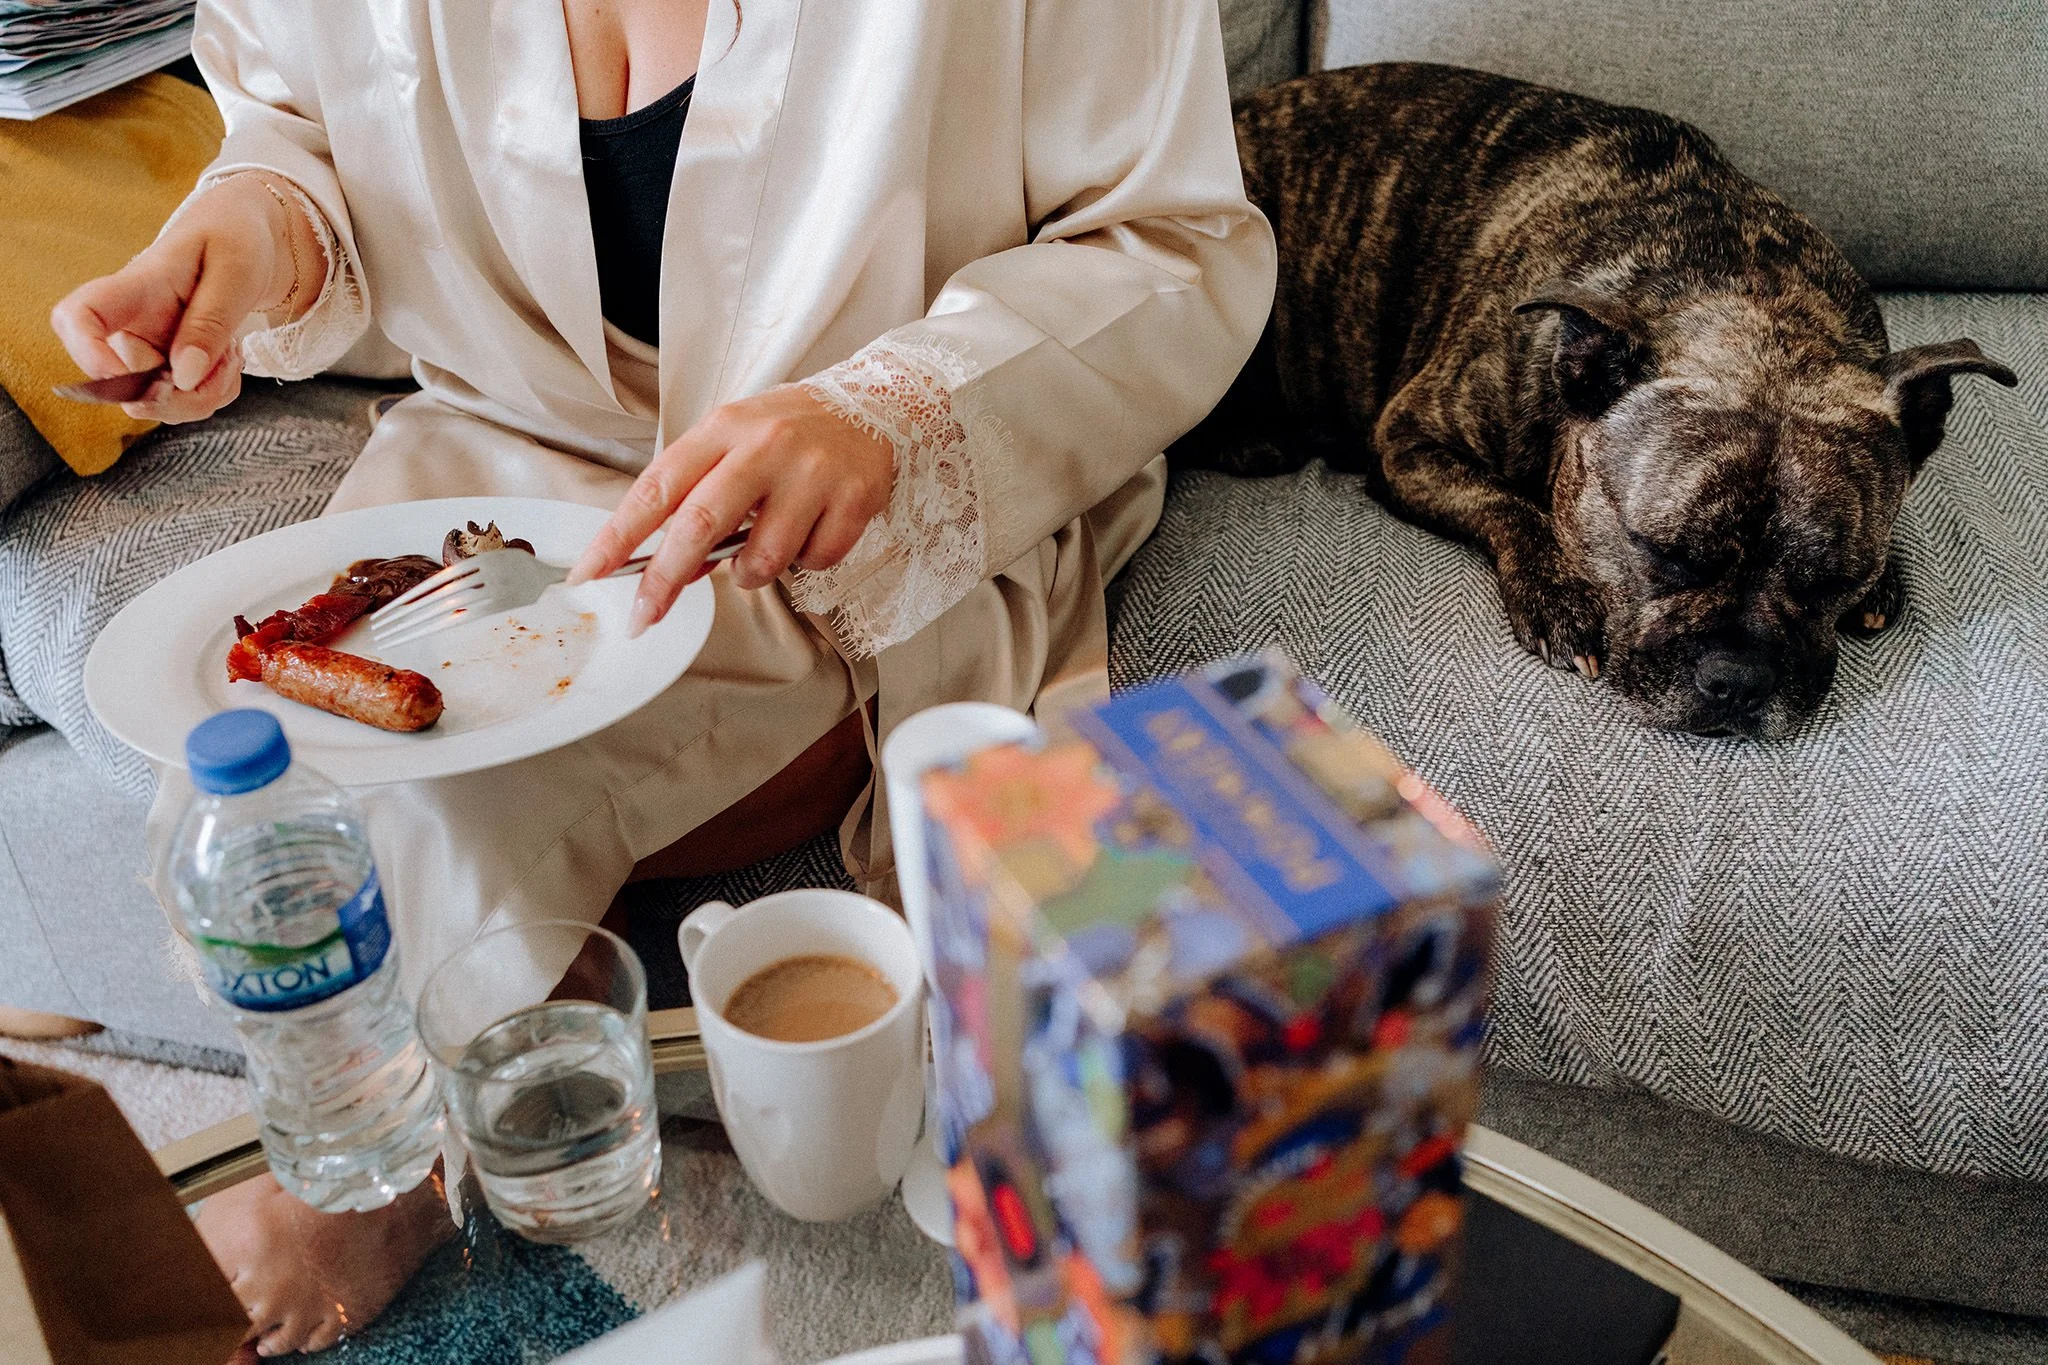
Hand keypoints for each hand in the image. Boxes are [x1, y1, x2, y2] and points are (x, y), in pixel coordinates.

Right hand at [49, 173, 302, 423]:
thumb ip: (211, 323)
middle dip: (184, 394)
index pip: (79, 317)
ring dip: (205, 395)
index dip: (87, 353)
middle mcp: (128, 324)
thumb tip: (182, 378)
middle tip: (231, 357)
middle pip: (125, 385)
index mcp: (134, 287)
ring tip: (233, 350)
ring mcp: (145, 348)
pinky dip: (215, 393)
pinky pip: (184, 402)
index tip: (126, 375)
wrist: (245, 236)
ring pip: (155, 403)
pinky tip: (228, 358)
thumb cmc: (235, 240)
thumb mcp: (236, 273)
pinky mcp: (165, 366)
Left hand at [568, 385, 894, 635]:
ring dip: (751, 574)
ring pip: (763, 557)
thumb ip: (698, 499)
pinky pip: (815, 561)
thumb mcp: (734, 445)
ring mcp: (812, 472)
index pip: (657, 488)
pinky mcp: (854, 497)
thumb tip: (667, 571)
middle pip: (700, 524)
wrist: (876, 405)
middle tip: (645, 615)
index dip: (618, 537)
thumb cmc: (790, 432)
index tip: (588, 575)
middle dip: (665, 579)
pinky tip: (811, 534)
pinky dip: (806, 563)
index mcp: (722, 429)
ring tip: (762, 551)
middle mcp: (765, 446)